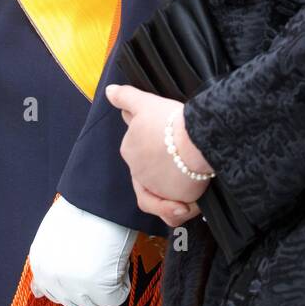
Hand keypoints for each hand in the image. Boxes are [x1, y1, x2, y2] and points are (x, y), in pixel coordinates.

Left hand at [28, 196, 137, 305]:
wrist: (101, 198)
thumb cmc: (82, 208)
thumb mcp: (52, 235)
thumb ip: (46, 265)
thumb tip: (36, 293)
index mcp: (40, 265)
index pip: (52, 293)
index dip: (72, 282)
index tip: (84, 269)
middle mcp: (53, 279)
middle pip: (74, 302)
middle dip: (88, 288)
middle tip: (100, 262)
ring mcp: (75, 285)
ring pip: (94, 304)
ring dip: (105, 287)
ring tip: (109, 259)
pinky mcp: (100, 287)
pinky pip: (115, 298)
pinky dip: (122, 283)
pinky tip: (119, 262)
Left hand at [105, 85, 214, 214]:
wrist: (195, 140)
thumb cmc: (170, 121)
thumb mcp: (146, 103)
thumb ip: (127, 97)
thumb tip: (109, 91)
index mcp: (129, 150)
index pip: (139, 152)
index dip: (156, 147)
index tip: (171, 141)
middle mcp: (138, 173)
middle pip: (151, 175)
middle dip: (166, 169)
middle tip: (184, 158)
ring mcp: (155, 190)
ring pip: (162, 195)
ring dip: (174, 192)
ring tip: (188, 180)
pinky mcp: (173, 204)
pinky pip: (172, 214)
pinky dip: (178, 211)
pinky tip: (186, 204)